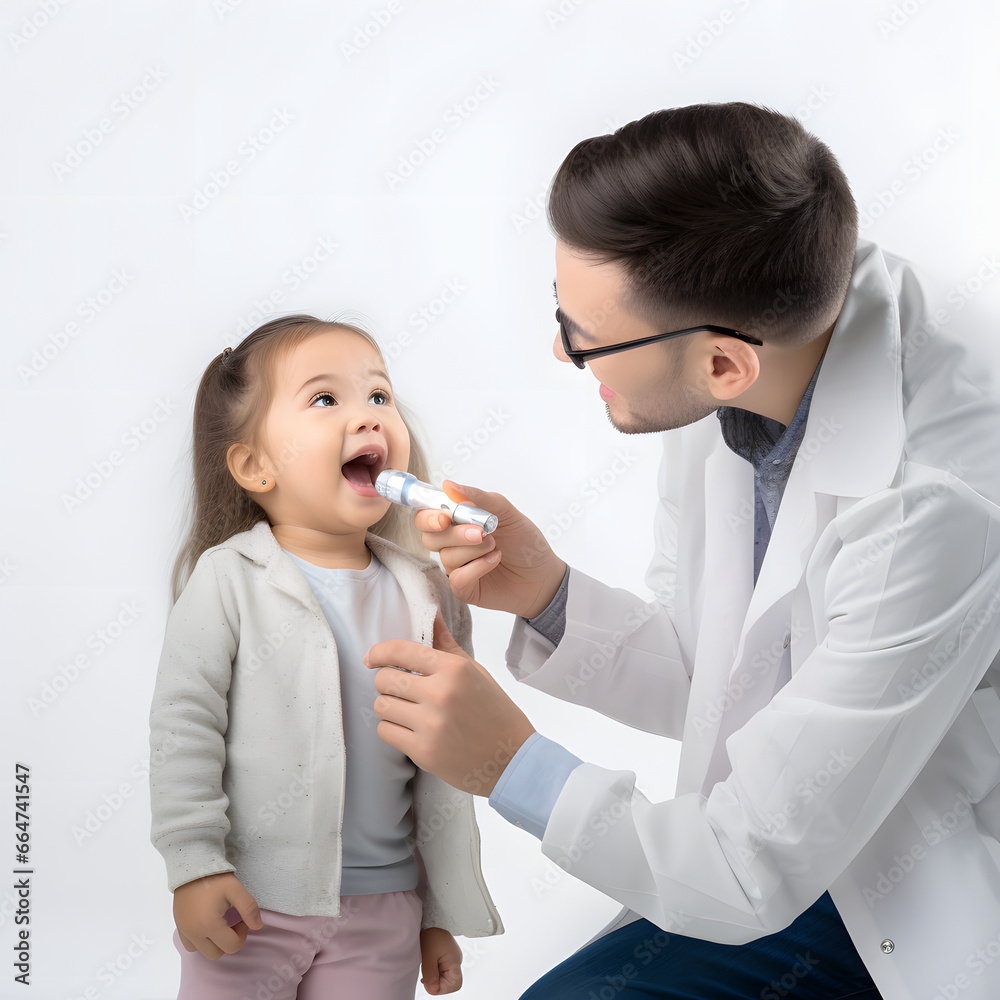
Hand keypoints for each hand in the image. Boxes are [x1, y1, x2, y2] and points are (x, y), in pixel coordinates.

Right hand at [173, 872, 263, 959]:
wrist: (192, 866)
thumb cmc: (215, 877)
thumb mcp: (236, 890)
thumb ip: (249, 909)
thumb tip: (258, 926)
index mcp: (209, 925)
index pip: (231, 947)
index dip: (241, 935)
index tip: (241, 919)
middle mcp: (194, 933)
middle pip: (216, 954)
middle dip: (227, 941)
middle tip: (231, 922)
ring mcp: (184, 931)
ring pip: (202, 951)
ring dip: (213, 942)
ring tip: (219, 923)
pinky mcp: (179, 927)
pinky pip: (190, 945)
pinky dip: (200, 940)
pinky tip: (207, 923)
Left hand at [365, 610, 534, 794]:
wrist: (511, 758)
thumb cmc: (495, 712)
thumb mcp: (475, 671)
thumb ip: (446, 645)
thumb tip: (431, 615)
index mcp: (454, 669)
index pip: (400, 650)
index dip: (379, 652)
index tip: (372, 658)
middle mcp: (440, 694)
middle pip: (384, 679)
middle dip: (386, 681)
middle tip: (401, 688)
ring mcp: (430, 724)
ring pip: (381, 706)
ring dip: (389, 706)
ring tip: (408, 710)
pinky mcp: (423, 751)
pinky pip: (386, 732)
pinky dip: (393, 729)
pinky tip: (411, 729)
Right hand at [416, 481, 566, 618]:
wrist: (543, 574)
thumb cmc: (525, 542)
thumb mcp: (506, 512)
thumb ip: (478, 498)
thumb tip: (449, 486)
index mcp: (458, 521)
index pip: (427, 515)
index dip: (428, 516)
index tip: (444, 518)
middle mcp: (453, 543)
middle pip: (430, 537)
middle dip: (455, 534)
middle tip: (481, 533)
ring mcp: (457, 566)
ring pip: (446, 557)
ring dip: (474, 550)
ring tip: (496, 547)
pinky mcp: (464, 587)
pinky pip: (457, 578)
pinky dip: (478, 567)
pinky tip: (494, 560)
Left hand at [419, 926, 462, 993]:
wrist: (428, 919)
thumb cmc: (430, 934)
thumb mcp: (427, 955)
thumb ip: (431, 975)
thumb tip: (433, 990)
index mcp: (455, 960)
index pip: (455, 985)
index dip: (441, 988)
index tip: (429, 980)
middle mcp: (456, 960)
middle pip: (450, 982)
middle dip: (437, 982)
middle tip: (427, 972)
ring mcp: (452, 958)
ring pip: (445, 977)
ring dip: (435, 975)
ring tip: (427, 964)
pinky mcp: (446, 956)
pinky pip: (443, 969)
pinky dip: (434, 970)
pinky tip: (428, 963)